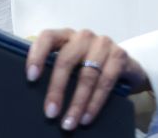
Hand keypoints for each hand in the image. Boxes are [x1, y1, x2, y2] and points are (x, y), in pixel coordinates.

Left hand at [26, 28, 149, 130]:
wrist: (126, 68)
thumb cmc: (91, 67)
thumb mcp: (72, 64)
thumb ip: (56, 70)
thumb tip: (37, 96)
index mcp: (66, 36)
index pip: (47, 37)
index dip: (37, 55)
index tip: (31, 77)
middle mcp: (83, 36)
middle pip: (66, 60)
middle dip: (57, 89)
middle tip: (50, 112)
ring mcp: (102, 44)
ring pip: (86, 75)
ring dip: (77, 103)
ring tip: (69, 122)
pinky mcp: (119, 55)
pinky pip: (105, 82)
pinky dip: (95, 103)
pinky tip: (87, 117)